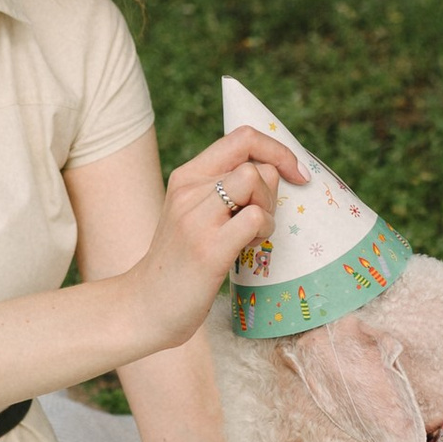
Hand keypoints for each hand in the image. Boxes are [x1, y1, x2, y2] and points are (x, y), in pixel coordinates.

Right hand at [129, 128, 302, 352]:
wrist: (146, 305)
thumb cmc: (182, 261)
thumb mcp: (194, 213)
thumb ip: (224, 188)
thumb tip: (276, 170)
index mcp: (187, 176)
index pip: (242, 137)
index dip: (278, 150)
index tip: (296, 174)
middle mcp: (188, 190)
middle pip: (255, 163)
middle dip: (272, 192)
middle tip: (258, 221)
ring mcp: (197, 218)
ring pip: (256, 181)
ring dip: (268, 210)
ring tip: (250, 236)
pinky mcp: (209, 248)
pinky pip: (256, 217)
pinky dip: (264, 231)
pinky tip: (248, 248)